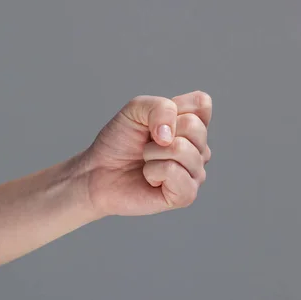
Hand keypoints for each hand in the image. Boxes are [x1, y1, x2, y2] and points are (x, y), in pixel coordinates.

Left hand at [81, 90, 211, 216]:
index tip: (154, 122)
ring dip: (152, 153)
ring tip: (146, 162)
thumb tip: (170, 136)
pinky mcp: (186, 195)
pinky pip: (175, 172)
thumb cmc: (120, 142)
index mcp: (194, 126)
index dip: (173, 108)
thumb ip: (160, 108)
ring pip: (182, 149)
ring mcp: (195, 173)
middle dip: (159, 132)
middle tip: (147, 145)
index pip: (202, 103)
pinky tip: (150, 179)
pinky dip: (153, 171)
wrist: (98, 172)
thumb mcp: (136, 109)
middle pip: (194, 126)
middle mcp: (200, 150)